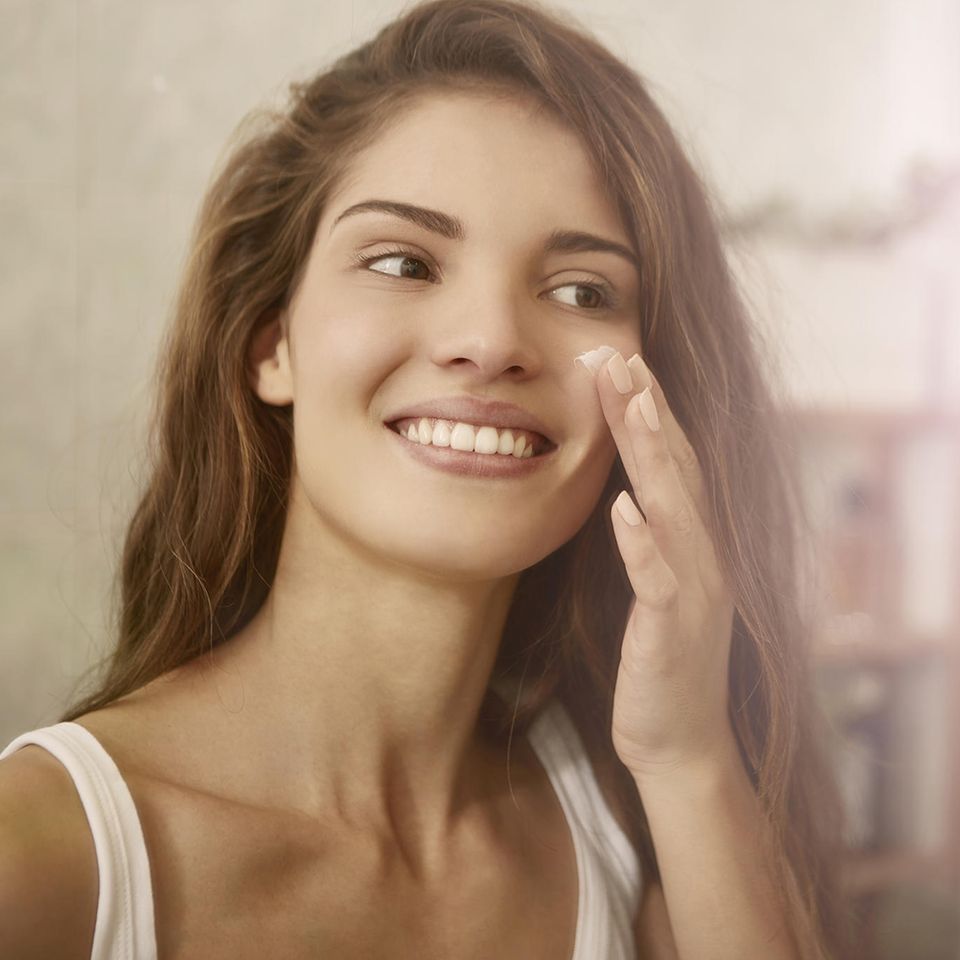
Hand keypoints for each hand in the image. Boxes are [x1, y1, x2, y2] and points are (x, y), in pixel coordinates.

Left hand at [588, 348, 737, 782]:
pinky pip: (658, 581)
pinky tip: (623, 510)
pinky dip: (643, 543)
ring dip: (652, 454)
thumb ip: (643, 539)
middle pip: (675, 469)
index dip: (647, 409)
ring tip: (630, 402)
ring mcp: (693, 592)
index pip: (669, 462)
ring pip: (673, 510)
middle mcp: (701, 556)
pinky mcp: (673, 632)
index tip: (619, 359)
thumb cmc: (657, 662)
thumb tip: (619, 492)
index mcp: (690, 543)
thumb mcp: (651, 587)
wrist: (679, 744)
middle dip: (647, 409)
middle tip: (619, 353)